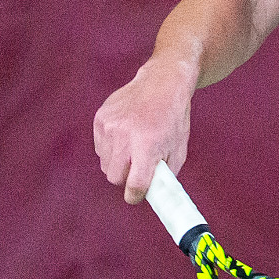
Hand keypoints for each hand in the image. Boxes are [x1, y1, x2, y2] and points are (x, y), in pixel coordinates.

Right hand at [93, 57, 195, 203]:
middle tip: (137, 168)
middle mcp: (125, 136)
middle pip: (114, 177)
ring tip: (133, 147)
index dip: (135, 195)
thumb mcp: (178, 149)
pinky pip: (100, 148)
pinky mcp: (100, 119)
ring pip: (105, 163)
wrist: (161, 83)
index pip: (134, 184)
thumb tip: (153, 195)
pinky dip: (110, 148)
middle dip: (126, 178)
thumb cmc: (173, 117)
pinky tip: (125, 135)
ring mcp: (109, 126)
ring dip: (118, 163)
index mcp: (147, 145)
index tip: (137, 195)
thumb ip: (165, 174)